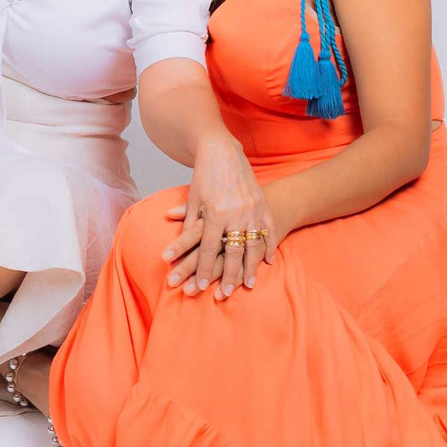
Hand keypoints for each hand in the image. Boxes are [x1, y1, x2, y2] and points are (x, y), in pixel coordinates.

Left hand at [161, 136, 274, 298]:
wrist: (223, 152)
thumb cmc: (204, 177)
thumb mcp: (193, 200)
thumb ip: (188, 224)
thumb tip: (178, 247)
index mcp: (215, 213)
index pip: (208, 248)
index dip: (204, 269)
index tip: (201, 286)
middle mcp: (235, 213)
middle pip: (232, 252)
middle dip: (228, 276)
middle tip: (224, 294)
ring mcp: (252, 210)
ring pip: (253, 245)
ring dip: (250, 268)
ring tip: (248, 285)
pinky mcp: (262, 205)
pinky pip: (268, 231)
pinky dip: (268, 248)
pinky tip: (266, 262)